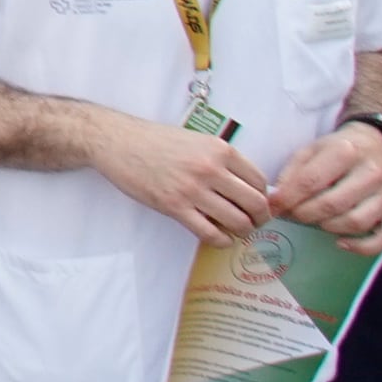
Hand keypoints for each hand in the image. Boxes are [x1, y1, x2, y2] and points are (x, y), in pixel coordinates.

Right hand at [89, 111, 272, 242]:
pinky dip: (221, 240)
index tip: (258, 205)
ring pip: (237, 221)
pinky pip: (210, 233)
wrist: (118, 141)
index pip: (260, 181)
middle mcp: (211, 169)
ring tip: (236, 231)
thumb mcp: (197, 140)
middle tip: (255, 223)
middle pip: (255, 204)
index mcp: (220, 150)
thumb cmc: (155, 140)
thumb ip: (221, 160)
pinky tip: (219, 237)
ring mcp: (192, 189)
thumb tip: (244, 185)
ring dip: (242, 231)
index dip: (264, 197)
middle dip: (260, 218)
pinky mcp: (174, 206)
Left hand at [270, 122, 381, 245]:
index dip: (288, 198)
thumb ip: (293, 172)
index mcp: (346, 151)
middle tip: (294, 215)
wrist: (380, 143)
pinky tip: (342, 243)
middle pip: (332, 204)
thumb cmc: (340, 149)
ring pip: (356, 222)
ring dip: (329, 228)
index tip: (273, 207)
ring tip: (317, 221)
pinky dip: (362, 247)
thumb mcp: (312, 149)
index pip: (312, 181)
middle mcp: (372, 172)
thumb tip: (276, 201)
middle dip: (306, 214)